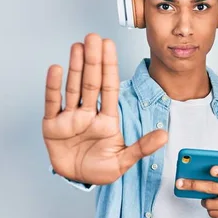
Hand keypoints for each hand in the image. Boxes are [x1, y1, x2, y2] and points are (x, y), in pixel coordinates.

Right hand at [42, 33, 167, 184]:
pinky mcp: (53, 126)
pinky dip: (53, 87)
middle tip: (94, 37)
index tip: (109, 46)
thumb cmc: (100, 169)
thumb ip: (142, 147)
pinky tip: (56, 69)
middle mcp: (88, 113)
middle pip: (91, 82)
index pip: (109, 88)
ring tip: (78, 46)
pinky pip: (53, 103)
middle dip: (93, 60)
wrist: (77, 180)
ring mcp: (70, 118)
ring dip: (75, 67)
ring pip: (73, 88)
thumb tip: (165, 135)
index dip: (109, 67)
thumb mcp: (123, 161)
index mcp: (107, 119)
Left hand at [176, 166, 217, 217]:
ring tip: (209, 197)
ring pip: (209, 203)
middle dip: (194, 185)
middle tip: (180, 183)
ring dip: (205, 200)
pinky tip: (217, 205)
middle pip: (212, 188)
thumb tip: (204, 172)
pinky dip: (211, 209)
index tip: (211, 169)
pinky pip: (212, 213)